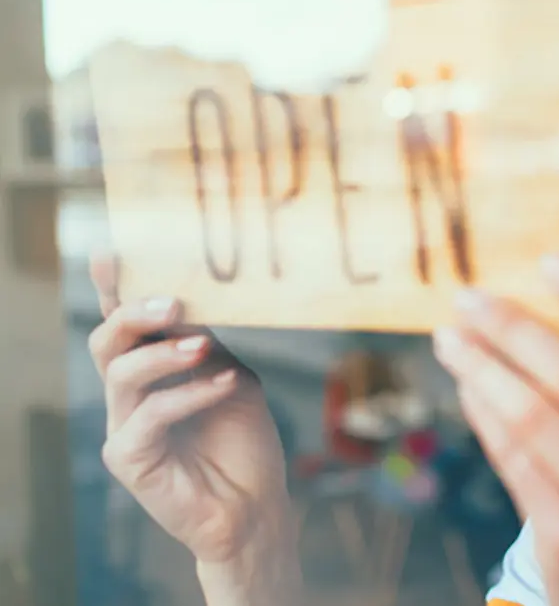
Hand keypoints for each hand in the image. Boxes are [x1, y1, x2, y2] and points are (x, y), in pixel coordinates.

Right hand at [87, 254, 296, 575]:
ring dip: (162, 354)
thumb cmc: (243, 440)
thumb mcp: (231, 376)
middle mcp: (129, 394)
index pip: (125, 322)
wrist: (255, 504)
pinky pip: (150, 417)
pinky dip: (188, 395)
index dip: (115, 287)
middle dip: (134, 313)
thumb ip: (207, 344)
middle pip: (107, 341)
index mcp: (152, 369)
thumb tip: (193, 301)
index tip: (112, 249)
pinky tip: (222, 385)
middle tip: (173, 302)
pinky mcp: (129, 459)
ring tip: (201, 346)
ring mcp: (124, 426)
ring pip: (121, 374)